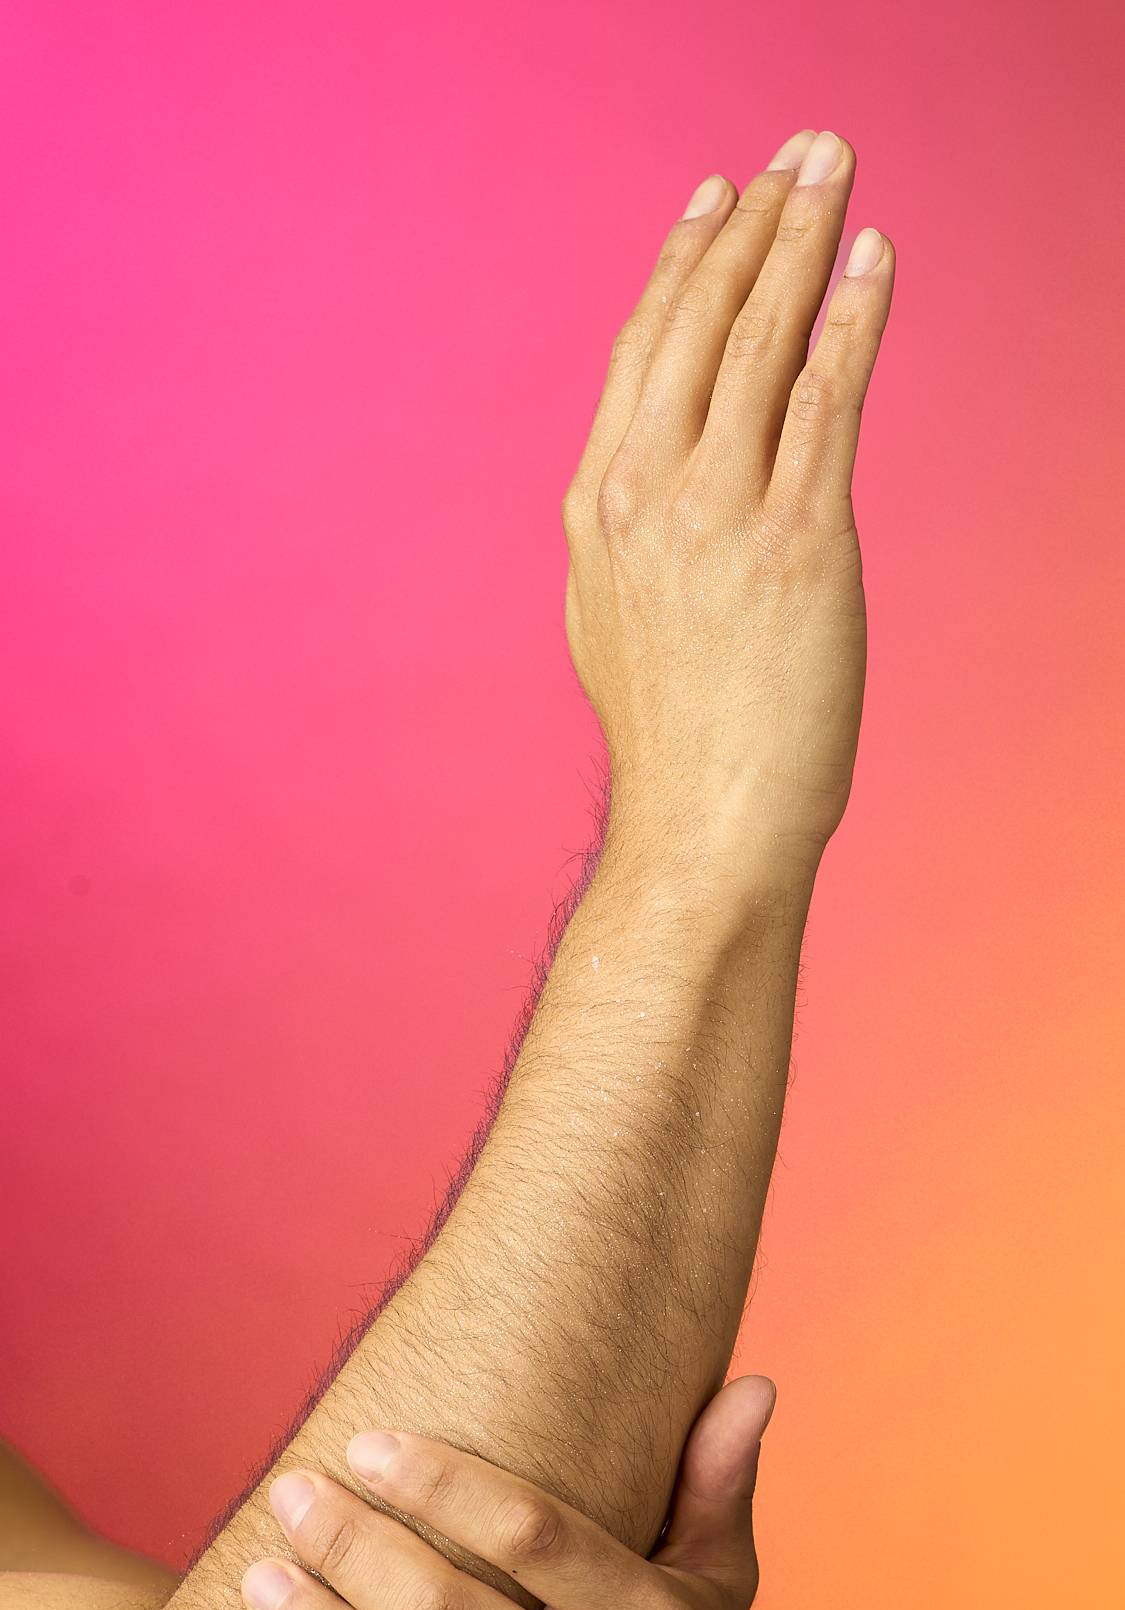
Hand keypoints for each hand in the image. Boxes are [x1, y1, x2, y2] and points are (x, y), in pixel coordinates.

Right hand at [562, 128, 894, 884]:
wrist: (704, 824)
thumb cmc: (676, 738)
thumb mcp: (618, 617)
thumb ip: (635, 533)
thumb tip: (655, 479)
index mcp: (598, 505)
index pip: (644, 351)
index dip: (684, 264)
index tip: (717, 200)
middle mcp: (647, 492)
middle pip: (702, 323)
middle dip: (754, 222)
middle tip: (797, 150)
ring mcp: (719, 511)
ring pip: (763, 341)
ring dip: (805, 238)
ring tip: (834, 168)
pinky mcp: (798, 539)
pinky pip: (828, 399)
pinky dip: (854, 318)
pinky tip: (873, 259)